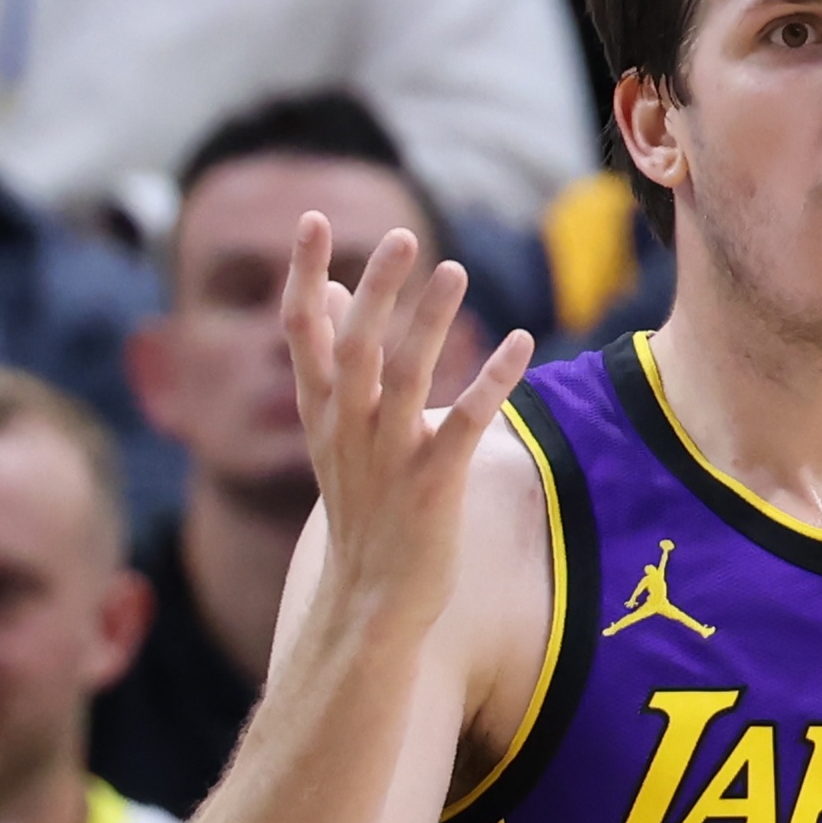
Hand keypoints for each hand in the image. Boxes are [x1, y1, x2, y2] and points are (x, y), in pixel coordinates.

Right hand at [282, 212, 533, 637]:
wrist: (371, 603)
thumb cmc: (364, 509)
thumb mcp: (336, 436)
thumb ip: (333, 366)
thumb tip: (328, 290)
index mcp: (320, 414)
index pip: (300, 332)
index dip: (304, 274)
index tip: (313, 219)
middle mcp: (347, 431)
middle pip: (354, 346)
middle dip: (377, 290)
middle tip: (406, 236)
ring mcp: (388, 460)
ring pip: (405, 378)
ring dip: (430, 323)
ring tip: (455, 270)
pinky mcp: (433, 487)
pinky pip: (464, 424)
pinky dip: (492, 381)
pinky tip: (521, 343)